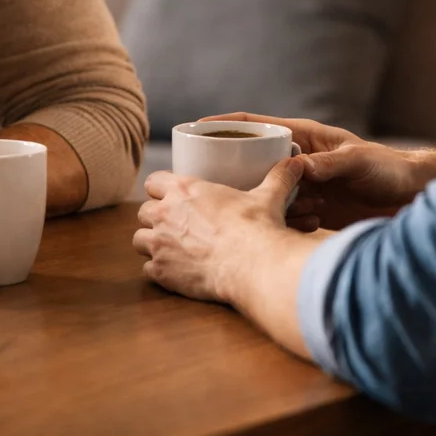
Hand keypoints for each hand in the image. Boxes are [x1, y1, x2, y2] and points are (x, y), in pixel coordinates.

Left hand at [134, 157, 305, 302]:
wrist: (255, 266)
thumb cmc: (258, 228)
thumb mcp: (269, 197)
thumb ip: (279, 178)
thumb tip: (296, 163)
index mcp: (185, 189)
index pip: (154, 181)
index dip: (161, 189)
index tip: (172, 197)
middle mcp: (165, 214)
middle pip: (143, 211)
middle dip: (156, 218)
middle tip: (175, 226)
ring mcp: (160, 244)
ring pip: (139, 240)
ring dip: (152, 244)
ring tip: (172, 249)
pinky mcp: (161, 272)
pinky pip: (147, 269)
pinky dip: (159, 271)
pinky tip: (177, 272)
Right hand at [203, 113, 435, 230]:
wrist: (411, 197)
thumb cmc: (389, 169)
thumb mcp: (358, 161)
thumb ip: (329, 163)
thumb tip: (299, 168)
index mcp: (305, 137)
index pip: (256, 124)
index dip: (226, 125)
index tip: (197, 128)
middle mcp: (299, 158)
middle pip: (253, 158)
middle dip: (233, 169)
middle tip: (210, 183)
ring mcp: (303, 183)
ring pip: (267, 189)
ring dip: (265, 201)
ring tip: (266, 209)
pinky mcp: (311, 207)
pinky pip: (286, 212)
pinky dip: (285, 220)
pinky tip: (297, 226)